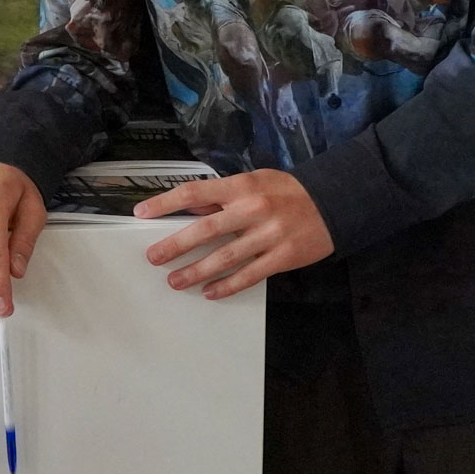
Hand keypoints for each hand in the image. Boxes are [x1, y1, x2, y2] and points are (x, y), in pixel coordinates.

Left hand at [135, 170, 333, 300]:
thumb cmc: (286, 191)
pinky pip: (249, 275)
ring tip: (176, 282)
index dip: (166, 203)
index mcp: (241, 186)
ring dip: (196, 272)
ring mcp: (268, 235)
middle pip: (205, 230)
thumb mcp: (254, 181)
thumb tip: (191, 211)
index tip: (141, 213)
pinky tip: (210, 292)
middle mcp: (252, 210)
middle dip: (175, 246)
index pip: (195, 193)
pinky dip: (227, 286)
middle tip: (153, 258)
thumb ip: (224, 196)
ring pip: (224, 258)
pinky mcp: (282, 257)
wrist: (333, 203)